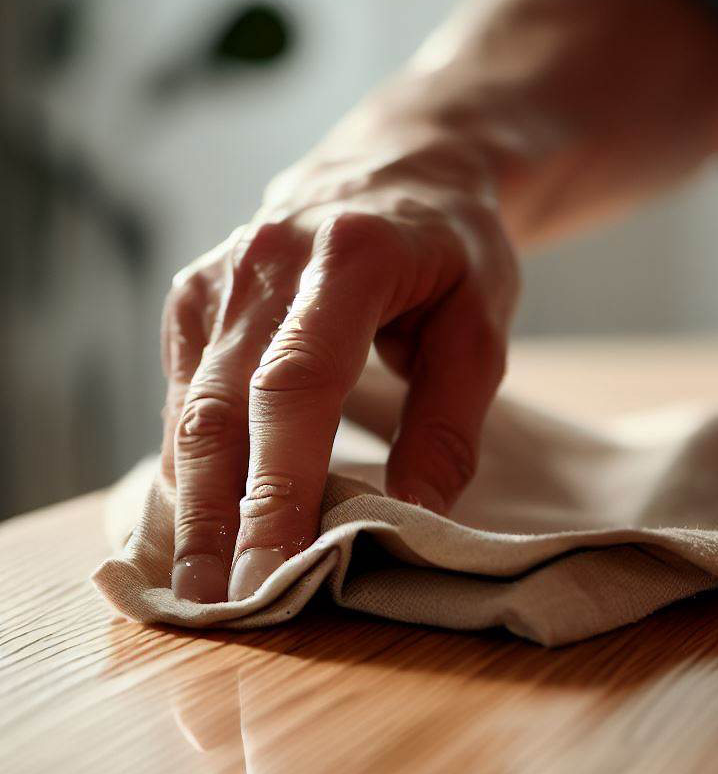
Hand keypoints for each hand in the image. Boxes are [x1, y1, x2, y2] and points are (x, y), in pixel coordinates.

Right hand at [162, 141, 517, 602]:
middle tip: (220, 602)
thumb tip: (409, 522)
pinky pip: (182, 388)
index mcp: (348, 259)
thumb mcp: (480, 331)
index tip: (274, 570)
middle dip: (220, 514)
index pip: (297, 388)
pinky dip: (189, 459)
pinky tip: (197, 518)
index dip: (280, 487)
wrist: (397, 171)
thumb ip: (448, 426)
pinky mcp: (197, 295)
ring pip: (191, 404)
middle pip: (225, 405)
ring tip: (198, 584)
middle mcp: (266, 260)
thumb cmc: (452, 252)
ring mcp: (220, 275)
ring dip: (193, 499)